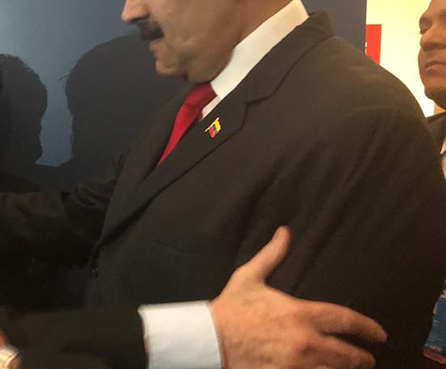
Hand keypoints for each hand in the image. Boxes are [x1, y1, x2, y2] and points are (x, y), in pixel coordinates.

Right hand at [210, 227, 386, 368]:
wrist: (209, 339)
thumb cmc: (230, 308)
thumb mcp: (250, 276)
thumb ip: (272, 255)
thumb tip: (285, 233)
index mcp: (301, 314)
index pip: (347, 320)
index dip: (368, 328)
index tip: (379, 335)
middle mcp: (305, 341)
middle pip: (348, 354)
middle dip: (361, 358)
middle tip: (366, 359)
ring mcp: (296, 364)